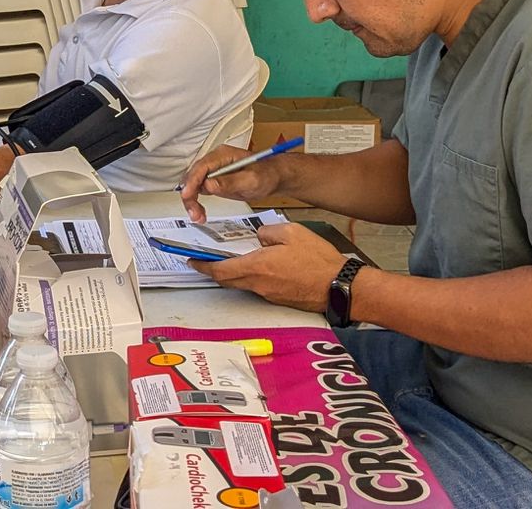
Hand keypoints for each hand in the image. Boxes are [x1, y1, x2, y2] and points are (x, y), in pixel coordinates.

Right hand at [179, 144, 287, 222]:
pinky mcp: (214, 180)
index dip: (192, 182)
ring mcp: (213, 170)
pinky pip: (198, 190)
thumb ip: (230, 182)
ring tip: (198, 216)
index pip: (201, 167)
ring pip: (192, 185)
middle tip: (195, 213)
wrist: (274, 177)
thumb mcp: (251, 180)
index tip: (187, 195)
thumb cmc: (267, 174)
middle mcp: (214, 161)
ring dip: (191, 201)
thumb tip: (209, 184)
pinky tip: (200, 212)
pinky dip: (196, 202)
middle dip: (190, 196)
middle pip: (192, 176)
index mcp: (222, 155)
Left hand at [189, 223, 346, 311]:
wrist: (340, 287)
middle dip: (213, 270)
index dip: (203, 265)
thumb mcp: (291, 232)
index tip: (192, 260)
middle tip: (205, 261)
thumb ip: (268, 232)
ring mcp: (269, 294)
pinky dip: (251, 277)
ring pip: (242, 284)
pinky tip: (259, 266)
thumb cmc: (319, 261)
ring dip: (232, 274)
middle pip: (227, 280)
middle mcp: (259, 284)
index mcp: (258, 266)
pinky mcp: (279, 299)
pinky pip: (258, 287)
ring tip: (232, 260)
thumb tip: (259, 237)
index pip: (220, 269)